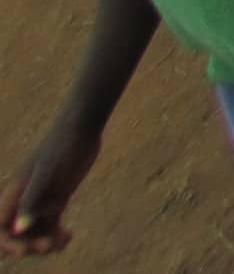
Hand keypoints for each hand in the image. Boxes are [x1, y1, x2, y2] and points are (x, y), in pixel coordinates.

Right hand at [0, 123, 99, 256]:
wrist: (83, 128)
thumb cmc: (61, 145)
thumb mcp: (46, 173)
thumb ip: (31, 200)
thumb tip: (18, 229)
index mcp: (14, 194)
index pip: (0, 228)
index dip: (8, 244)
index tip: (25, 249)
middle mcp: (24, 200)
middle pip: (18, 235)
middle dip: (30, 245)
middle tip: (49, 245)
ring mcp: (41, 200)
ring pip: (35, 232)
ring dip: (45, 243)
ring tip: (63, 241)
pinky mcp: (58, 198)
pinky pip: (52, 224)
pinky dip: (57, 235)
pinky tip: (70, 236)